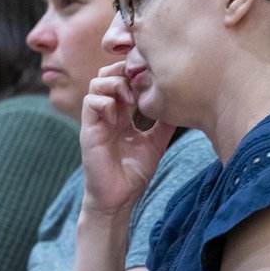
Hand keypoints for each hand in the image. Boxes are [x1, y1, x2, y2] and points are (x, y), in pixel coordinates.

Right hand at [79, 61, 175, 214]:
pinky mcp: (89, 130)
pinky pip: (90, 103)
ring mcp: (96, 120)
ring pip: (97, 84)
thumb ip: (163, 125)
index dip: (134, 73)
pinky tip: (119, 119)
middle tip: (140, 83)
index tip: (151, 78)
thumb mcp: (155, 144)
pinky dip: (105, 103)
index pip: (122, 80)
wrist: (118, 198)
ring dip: (115, 85)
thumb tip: (180, 107)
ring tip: (130, 99)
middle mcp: (107, 113)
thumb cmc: (132, 174)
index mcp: (121, 114)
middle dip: (123, 71)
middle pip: (106, 74)